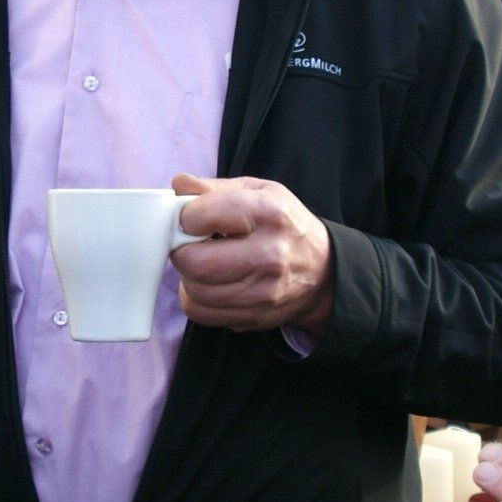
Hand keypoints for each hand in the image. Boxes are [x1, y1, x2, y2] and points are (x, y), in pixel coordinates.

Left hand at [170, 174, 334, 334]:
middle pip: (195, 262)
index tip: (191, 218)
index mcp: (269, 213)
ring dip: (189, 276)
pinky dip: (196, 299)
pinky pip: (200, 312)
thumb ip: (215, 188)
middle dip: (182, 251)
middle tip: (191, 244)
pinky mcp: (254, 316)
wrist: (323, 271)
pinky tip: (211, 284)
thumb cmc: (285, 225)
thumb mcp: (259, 192)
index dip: (185, 217)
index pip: (204, 217)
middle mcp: (269, 255)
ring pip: (194, 291)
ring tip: (206, 262)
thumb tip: (178, 185)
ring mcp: (263, 292)